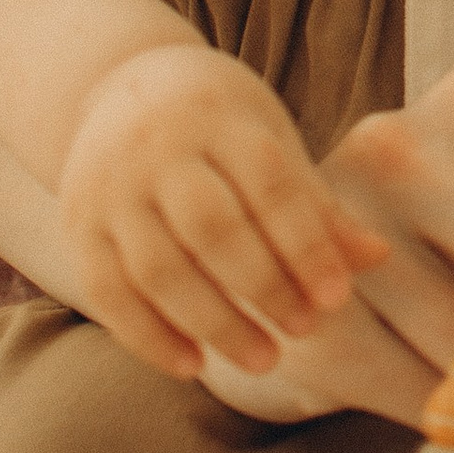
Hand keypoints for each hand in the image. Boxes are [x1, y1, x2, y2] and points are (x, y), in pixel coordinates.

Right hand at [57, 44, 386, 385]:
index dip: (305, 245)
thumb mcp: (269, 140)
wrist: (118, 85)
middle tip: (303, 331)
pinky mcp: (77, 226)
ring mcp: (109, 188)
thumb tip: (376, 258)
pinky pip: (109, 292)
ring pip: (159, 269)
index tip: (335, 298)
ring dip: (214, 323)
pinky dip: (150, 337)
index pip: (269, 186)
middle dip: (263, 287)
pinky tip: (193, 366)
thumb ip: (315, 202)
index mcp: (219, 118)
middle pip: (212, 229)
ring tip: (263, 358)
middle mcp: (157, 149)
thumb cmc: (219, 124)